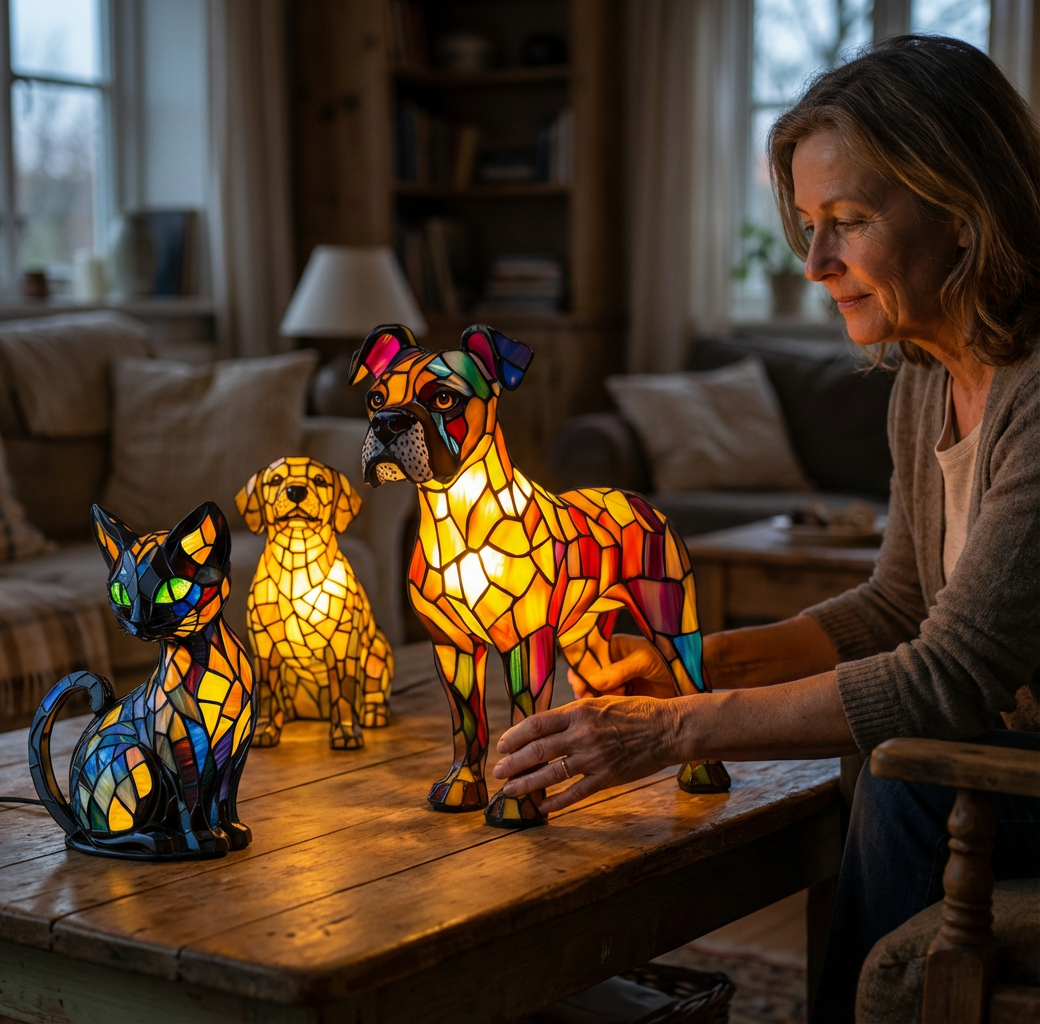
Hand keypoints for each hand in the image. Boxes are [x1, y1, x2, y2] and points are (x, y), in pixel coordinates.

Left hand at [492, 694, 679, 812]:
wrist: (668, 728)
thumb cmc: (634, 712)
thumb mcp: (599, 702)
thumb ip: (573, 714)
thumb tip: (544, 726)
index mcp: (579, 712)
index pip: (536, 724)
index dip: (514, 736)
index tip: (502, 746)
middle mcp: (582, 734)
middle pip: (538, 751)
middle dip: (513, 763)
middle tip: (498, 772)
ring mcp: (594, 758)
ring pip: (551, 774)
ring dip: (527, 784)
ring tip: (510, 790)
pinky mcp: (607, 778)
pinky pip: (576, 793)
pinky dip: (556, 801)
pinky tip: (542, 806)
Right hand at [569, 634, 675, 699]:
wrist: (688, 679)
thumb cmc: (667, 659)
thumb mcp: (643, 661)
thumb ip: (619, 670)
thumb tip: (592, 682)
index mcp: (610, 647)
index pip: (585, 656)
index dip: (578, 670)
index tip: (579, 684)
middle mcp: (608, 665)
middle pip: (585, 677)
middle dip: (585, 688)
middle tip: (591, 697)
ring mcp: (613, 682)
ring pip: (593, 693)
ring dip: (597, 699)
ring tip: (614, 698)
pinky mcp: (621, 698)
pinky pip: (606, 704)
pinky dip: (607, 708)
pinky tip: (615, 707)